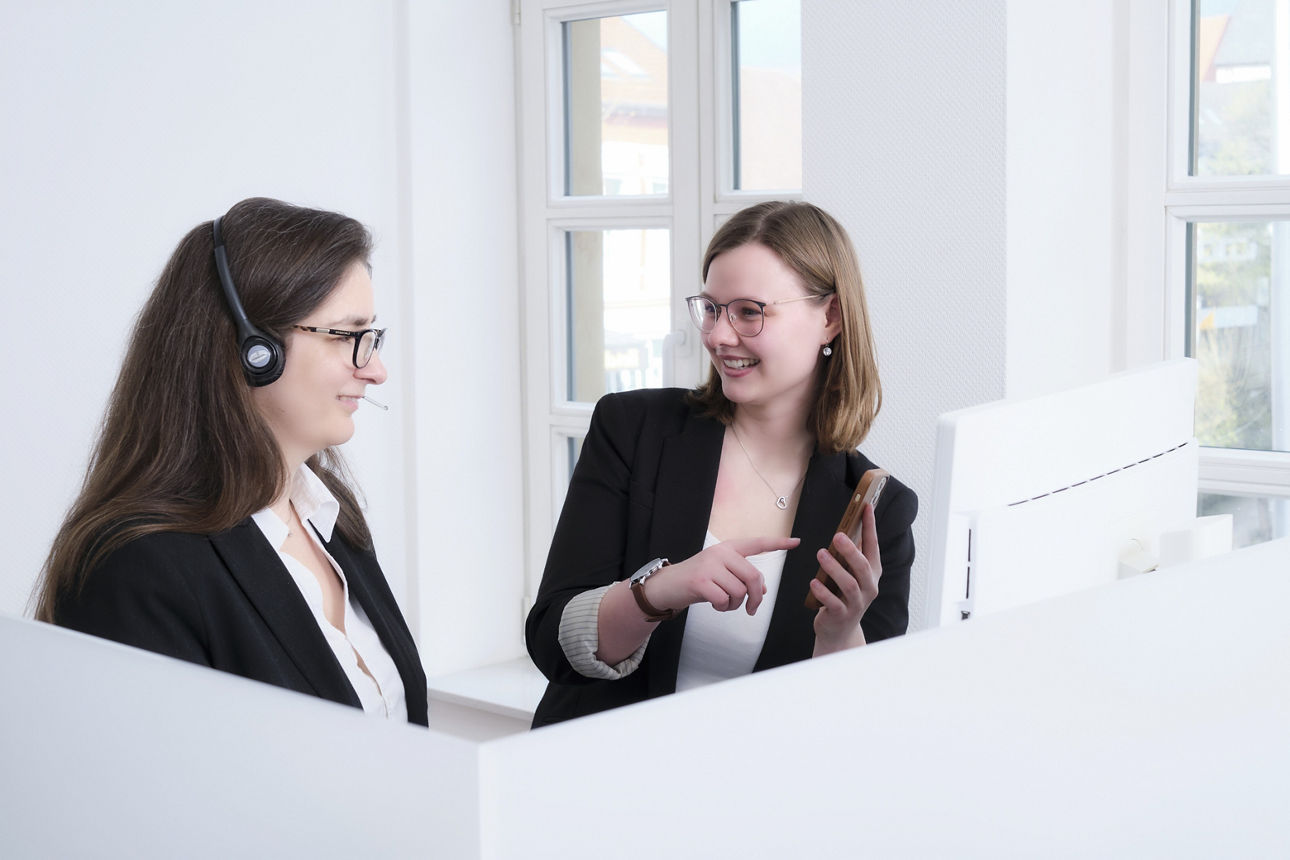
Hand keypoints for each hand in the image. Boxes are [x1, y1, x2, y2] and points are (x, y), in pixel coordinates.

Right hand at [645, 536, 800, 615]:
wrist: (667, 585)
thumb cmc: (697, 580)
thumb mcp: (721, 575)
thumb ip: (741, 578)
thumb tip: (763, 592)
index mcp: (728, 548)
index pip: (757, 543)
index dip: (778, 543)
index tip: (796, 542)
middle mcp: (721, 553)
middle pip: (753, 577)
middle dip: (756, 598)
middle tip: (752, 609)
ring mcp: (710, 566)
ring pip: (739, 591)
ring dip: (736, 605)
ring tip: (724, 603)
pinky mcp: (701, 581)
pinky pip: (725, 600)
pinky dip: (723, 607)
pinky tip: (715, 605)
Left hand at [810, 503, 881, 654]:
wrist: (840, 631)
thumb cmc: (844, 596)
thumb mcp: (851, 574)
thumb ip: (851, 555)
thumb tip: (846, 527)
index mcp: (872, 573)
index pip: (873, 546)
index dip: (870, 527)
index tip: (866, 508)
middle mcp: (869, 587)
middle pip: (862, 566)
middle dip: (851, 550)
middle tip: (837, 535)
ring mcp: (857, 603)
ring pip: (849, 584)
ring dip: (834, 568)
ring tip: (821, 555)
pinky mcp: (842, 615)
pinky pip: (834, 603)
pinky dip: (824, 592)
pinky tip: (814, 582)